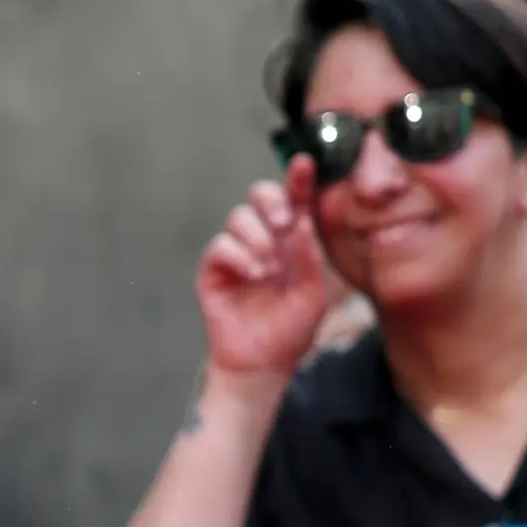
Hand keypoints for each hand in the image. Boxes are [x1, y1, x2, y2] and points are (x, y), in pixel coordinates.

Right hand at [195, 155, 334, 382]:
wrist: (262, 363)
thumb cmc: (291, 329)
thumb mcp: (313, 292)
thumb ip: (309, 257)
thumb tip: (301, 221)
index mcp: (292, 240)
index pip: (295, 200)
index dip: (298, 179)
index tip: (305, 163)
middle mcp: (263, 239)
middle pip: (259, 194)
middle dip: (271, 201)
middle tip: (283, 223)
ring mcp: (236, 252)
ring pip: (238, 218)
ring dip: (257, 237)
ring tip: (269, 269)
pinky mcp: (213, 269)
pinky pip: (220, 245)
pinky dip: (239, 256)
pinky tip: (254, 275)